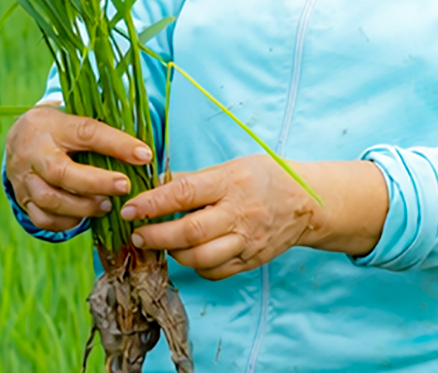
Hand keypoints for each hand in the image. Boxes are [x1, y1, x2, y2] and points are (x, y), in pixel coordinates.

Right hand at [5, 104, 153, 232]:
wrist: (18, 139)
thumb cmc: (58, 130)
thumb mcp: (74, 120)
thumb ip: (101, 134)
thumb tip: (142, 153)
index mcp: (51, 124)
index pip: (86, 132)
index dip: (117, 144)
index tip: (144, 155)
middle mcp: (33, 151)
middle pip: (61, 172)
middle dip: (96, 183)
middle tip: (124, 187)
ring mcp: (24, 177)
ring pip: (51, 199)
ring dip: (83, 207)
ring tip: (106, 206)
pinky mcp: (22, 199)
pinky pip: (43, 218)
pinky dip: (66, 222)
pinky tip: (84, 217)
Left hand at [120, 156, 387, 279]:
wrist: (308, 203)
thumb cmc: (264, 177)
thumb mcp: (230, 166)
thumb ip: (194, 178)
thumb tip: (156, 182)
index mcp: (231, 183)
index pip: (184, 194)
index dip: (152, 203)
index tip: (129, 208)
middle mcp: (239, 214)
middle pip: (190, 232)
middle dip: (156, 236)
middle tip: (136, 235)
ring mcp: (246, 241)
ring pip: (201, 258)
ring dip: (173, 253)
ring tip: (158, 243)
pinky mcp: (250, 261)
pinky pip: (215, 272)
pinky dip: (195, 267)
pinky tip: (186, 255)